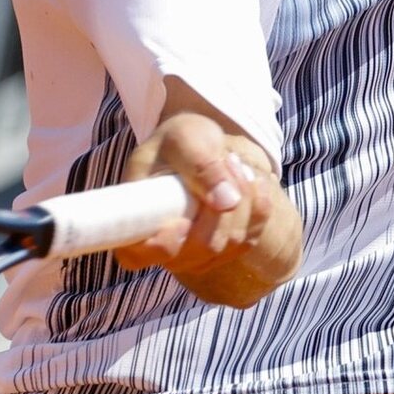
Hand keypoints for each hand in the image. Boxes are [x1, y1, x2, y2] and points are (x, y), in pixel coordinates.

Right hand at [114, 112, 274, 280]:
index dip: (161, 246)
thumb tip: (228, 202)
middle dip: (223, 203)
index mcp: (136, 219)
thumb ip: (200, 165)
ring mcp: (196, 254)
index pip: (136, 255)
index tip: (181, 221)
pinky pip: (251, 236)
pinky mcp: (225, 250)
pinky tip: (251, 181)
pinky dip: (258, 206)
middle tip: (227, 160)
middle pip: (203, 246)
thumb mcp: (184, 138)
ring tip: (233, 163)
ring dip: (244, 199)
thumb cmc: (178, 141)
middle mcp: (164, 247)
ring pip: (232, 242)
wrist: (196, 147)